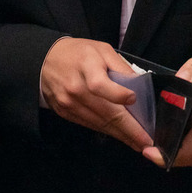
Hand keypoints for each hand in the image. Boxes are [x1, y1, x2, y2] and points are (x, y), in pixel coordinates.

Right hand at [40, 37, 152, 151]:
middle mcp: (75, 88)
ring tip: (137, 142)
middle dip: (129, 129)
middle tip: (146, 140)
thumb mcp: (102, 49)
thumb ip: (121, 66)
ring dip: (120, 135)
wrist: (45, 60)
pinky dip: (106, 131)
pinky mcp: (65, 113)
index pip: (102, 86)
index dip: (120, 95)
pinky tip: (119, 134)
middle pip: (105, 112)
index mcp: (86, 67)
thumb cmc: (78, 53)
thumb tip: (139, 85)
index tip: (135, 100)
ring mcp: (68, 103)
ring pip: (99, 123)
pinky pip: (89, 125)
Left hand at [143, 57, 191, 168]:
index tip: (148, 151)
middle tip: (150, 146)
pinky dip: (184, 156)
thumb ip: (191, 70)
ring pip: (189, 162)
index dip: (166, 155)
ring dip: (174, 156)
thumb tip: (181, 78)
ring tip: (163, 143)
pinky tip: (178, 144)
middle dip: (165, 155)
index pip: (187, 150)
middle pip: (185, 158)